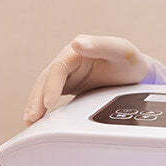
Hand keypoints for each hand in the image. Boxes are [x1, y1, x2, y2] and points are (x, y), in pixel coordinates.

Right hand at [23, 34, 149, 124]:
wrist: (136, 72)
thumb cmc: (130, 60)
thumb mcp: (121, 50)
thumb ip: (101, 45)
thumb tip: (76, 43)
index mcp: (78, 50)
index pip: (59, 68)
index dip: (51, 86)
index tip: (47, 103)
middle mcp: (68, 60)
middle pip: (46, 79)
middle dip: (37, 99)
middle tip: (31, 118)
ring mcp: (67, 74)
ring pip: (44, 88)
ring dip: (35, 105)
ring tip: (28, 123)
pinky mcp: (69, 86)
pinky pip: (51, 96)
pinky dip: (43, 108)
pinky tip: (37, 122)